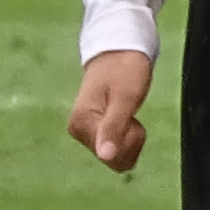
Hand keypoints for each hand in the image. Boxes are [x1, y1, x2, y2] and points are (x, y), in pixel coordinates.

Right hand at [69, 50, 153, 173]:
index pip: (112, 156)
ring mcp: (85, 132)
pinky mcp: (93, 131)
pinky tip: (125, 117)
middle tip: (130, 113)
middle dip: (130, 140)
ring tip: (127, 112)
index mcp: (81, 124)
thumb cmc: (124, 69)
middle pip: (113, 159)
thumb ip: (114, 127)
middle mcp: (78, 132)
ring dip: (130, 138)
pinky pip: (115, 148)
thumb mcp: (125, 97)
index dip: (129, 139)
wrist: (118, 51)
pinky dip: (127, 136)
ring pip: (116, 156)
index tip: (130, 116)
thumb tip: (104, 156)